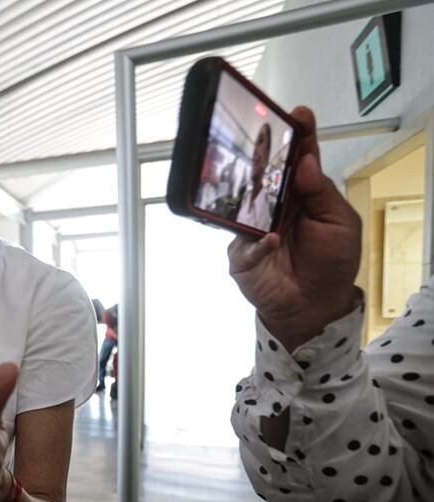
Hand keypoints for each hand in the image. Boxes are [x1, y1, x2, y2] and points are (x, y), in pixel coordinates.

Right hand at [227, 107, 360, 349]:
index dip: (298, 135)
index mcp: (302, 193)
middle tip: (263, 133)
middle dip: (264, 152)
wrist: (313, 305)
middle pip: (266, 172)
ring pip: (245, 201)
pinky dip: (256, 244)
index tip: (298, 114)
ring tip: (258, 178)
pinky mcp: (240, 254)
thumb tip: (306, 162)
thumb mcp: (341, 224)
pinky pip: (243, 245)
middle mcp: (275, 204)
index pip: (299, 158)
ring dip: (250, 190)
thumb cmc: (331, 263)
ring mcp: (253, 227)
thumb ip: (323, 193)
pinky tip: (271, 242)